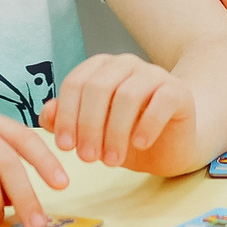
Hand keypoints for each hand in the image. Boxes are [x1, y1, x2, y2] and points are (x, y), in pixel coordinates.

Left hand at [40, 52, 198, 173]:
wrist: (170, 144)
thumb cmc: (126, 135)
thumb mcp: (92, 133)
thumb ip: (66, 121)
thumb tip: (47, 113)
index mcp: (101, 68)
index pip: (76, 82)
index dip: (67, 115)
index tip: (65, 147)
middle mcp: (126, 64)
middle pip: (99, 87)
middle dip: (89, 125)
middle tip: (87, 158)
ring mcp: (154, 74)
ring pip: (128, 95)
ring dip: (115, 132)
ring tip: (111, 161)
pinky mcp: (178, 91)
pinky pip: (162, 101)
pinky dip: (147, 125)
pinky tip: (139, 144)